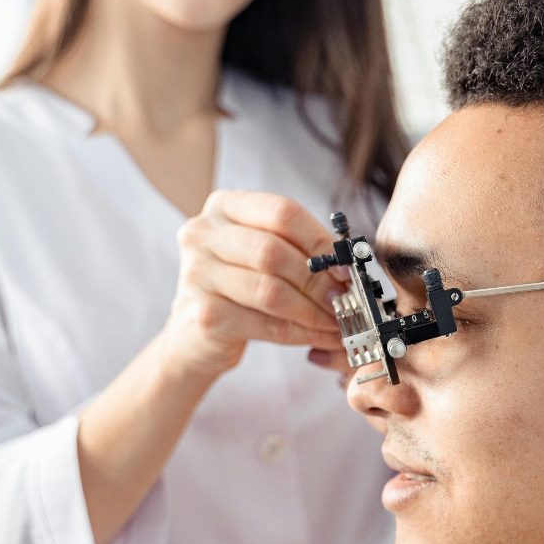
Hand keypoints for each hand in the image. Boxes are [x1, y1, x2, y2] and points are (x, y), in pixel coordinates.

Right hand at [163, 190, 346, 377]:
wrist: (195, 334)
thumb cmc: (239, 288)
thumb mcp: (264, 256)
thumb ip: (300, 249)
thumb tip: (348, 263)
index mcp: (224, 206)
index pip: (282, 212)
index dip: (320, 240)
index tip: (347, 266)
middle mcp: (203, 234)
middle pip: (274, 251)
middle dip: (319, 279)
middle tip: (348, 298)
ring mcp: (198, 274)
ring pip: (271, 291)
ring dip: (314, 310)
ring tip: (340, 321)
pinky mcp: (205, 316)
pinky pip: (267, 325)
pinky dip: (302, 333)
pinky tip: (321, 337)